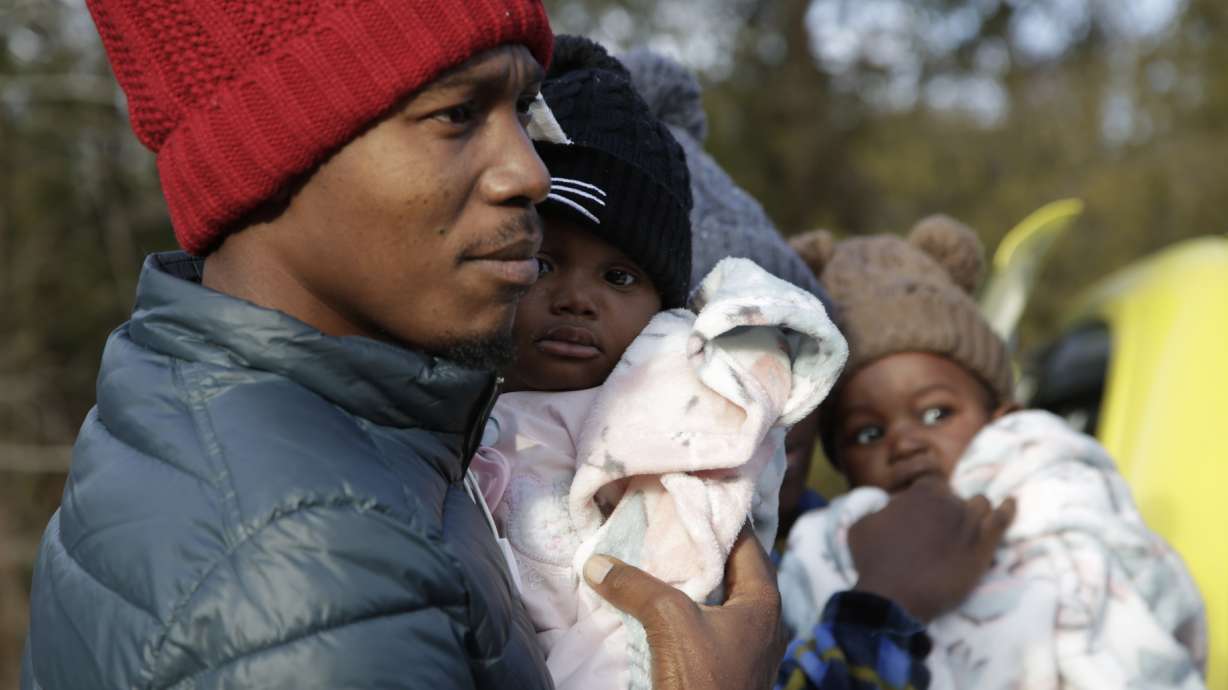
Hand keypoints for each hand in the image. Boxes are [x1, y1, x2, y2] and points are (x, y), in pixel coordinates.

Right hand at [583, 528, 786, 689]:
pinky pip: (702, 622)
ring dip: (687, 578)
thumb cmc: (703, 681)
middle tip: (664, 518)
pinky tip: (652, 597)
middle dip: (697, 545)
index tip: (688, 494)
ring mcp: (741, 647)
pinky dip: (680, 606)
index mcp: (764, 602)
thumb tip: (596, 563)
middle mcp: (760, 621)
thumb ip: (636, 585)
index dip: (718, 515)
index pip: (746, 541)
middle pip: (730, 568)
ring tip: (653, 551)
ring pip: (714, 597)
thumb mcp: (670, 621)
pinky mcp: (721, 666)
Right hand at [848, 475, 1015, 622]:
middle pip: (955, 497)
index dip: (928, 499)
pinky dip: (1008, 509)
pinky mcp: (983, 546)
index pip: (932, 484)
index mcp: (921, 493)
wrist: (894, 596)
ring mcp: (969, 522)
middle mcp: (948, 501)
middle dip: (948, 510)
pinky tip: (1011, 504)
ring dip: (973, 512)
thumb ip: (880, 508)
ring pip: (980, 505)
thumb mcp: (863, 524)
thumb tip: (889, 507)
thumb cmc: (874, 560)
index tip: (923, 513)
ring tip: (967, 525)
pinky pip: (1002, 520)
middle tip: (938, 531)